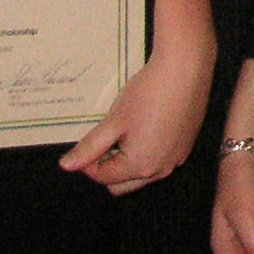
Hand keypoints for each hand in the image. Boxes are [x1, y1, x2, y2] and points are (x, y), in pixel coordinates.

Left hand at [62, 43, 211, 194]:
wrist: (186, 69)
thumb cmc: (147, 94)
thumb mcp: (113, 121)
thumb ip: (89, 148)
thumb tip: (66, 166)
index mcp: (140, 166)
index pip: (103, 177)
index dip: (88, 162)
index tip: (87, 141)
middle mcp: (161, 169)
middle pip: (123, 184)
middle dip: (109, 167)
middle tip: (105, 139)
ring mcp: (177, 158)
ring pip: (143, 174)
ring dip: (128, 161)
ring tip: (125, 131)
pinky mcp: (187, 145)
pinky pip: (161, 160)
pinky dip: (148, 151)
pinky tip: (147, 124)